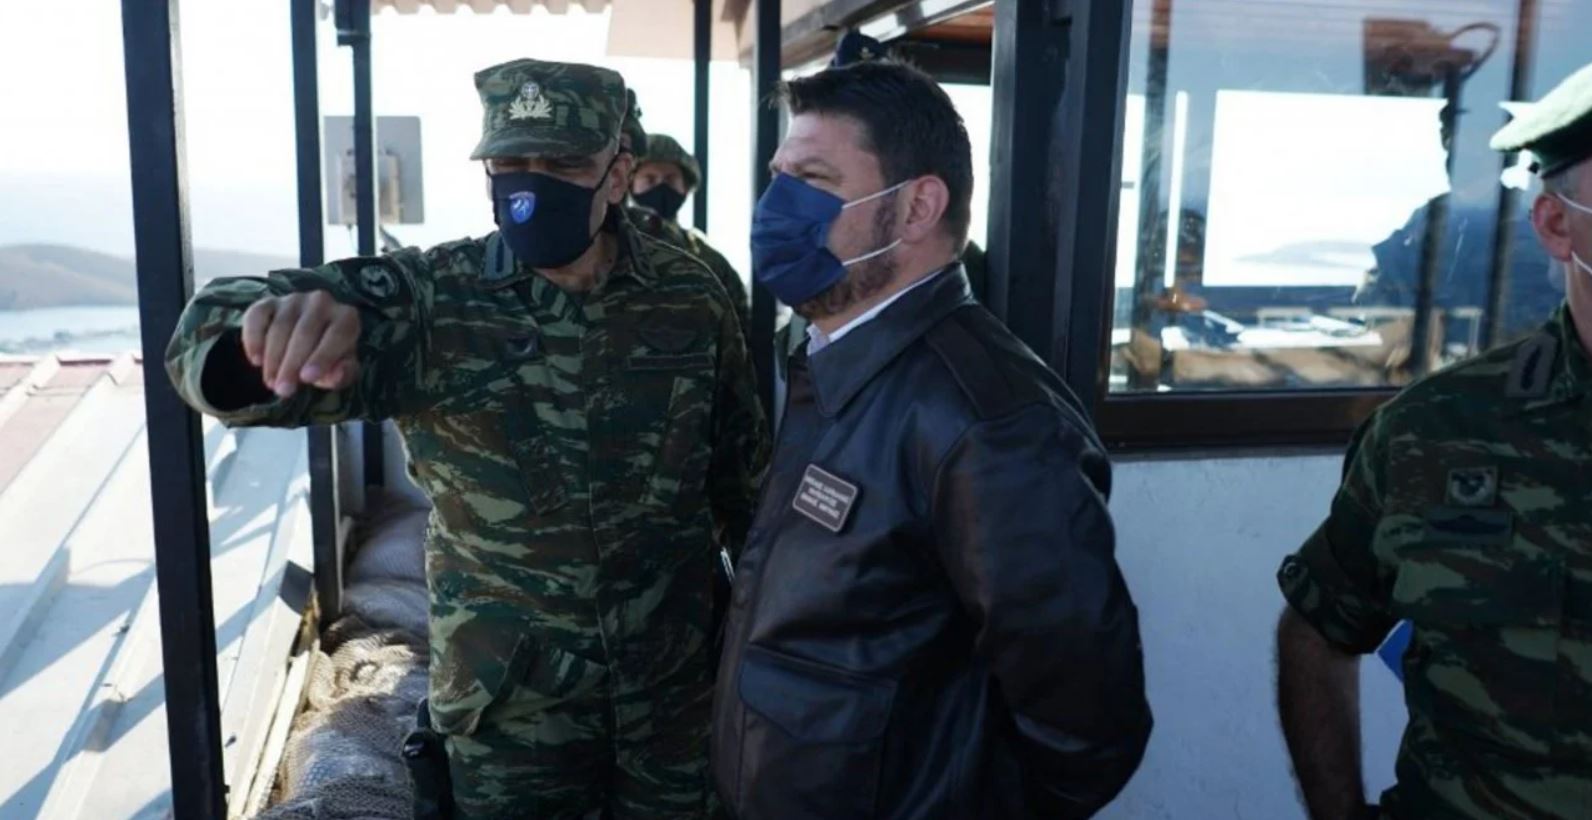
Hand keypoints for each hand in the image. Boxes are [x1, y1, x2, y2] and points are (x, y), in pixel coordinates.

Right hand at [240, 290, 361, 397]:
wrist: (305, 341)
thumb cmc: (328, 358)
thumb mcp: (340, 370)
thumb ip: (343, 374)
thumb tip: (335, 375)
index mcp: (346, 317)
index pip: (338, 334)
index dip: (322, 357)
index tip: (307, 379)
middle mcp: (322, 302)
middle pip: (305, 332)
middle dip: (292, 364)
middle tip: (283, 389)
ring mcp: (294, 300)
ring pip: (280, 326)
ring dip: (273, 358)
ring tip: (271, 382)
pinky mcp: (268, 302)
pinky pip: (257, 317)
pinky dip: (253, 339)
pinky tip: (256, 360)